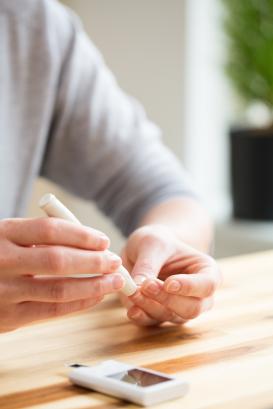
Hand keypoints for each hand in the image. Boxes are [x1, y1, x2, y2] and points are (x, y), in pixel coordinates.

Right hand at [0, 218, 123, 331]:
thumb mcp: (7, 237)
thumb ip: (38, 236)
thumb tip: (88, 241)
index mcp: (3, 233)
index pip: (49, 230)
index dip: (81, 235)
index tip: (103, 241)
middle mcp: (2, 261)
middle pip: (58, 260)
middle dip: (93, 262)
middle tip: (115, 261)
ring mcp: (4, 292)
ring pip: (58, 289)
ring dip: (93, 285)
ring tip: (114, 281)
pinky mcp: (9, 318)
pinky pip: (51, 310)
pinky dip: (79, 304)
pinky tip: (96, 297)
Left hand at [121, 224, 220, 325]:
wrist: (144, 250)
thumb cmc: (157, 242)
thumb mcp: (153, 243)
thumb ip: (148, 263)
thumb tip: (138, 287)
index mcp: (207, 272)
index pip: (207, 285)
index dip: (189, 287)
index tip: (169, 283)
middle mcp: (199, 296)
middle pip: (191, 308)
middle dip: (167, 299)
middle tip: (147, 286)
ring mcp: (180, 309)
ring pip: (170, 316)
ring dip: (150, 306)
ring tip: (133, 292)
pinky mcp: (160, 316)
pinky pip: (153, 322)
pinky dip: (141, 317)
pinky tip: (132, 310)